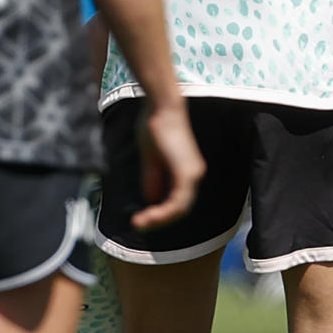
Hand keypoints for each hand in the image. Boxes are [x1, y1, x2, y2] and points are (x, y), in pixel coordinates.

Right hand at [132, 101, 204, 230]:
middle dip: (159, 220)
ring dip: (160, 219)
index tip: (140, 219)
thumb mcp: (150, 158)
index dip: (160, 214)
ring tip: (140, 223)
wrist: (161, 107)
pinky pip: (178, 202)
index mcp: (186, 171)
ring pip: (180, 209)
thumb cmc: (154, 126)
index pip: (177, 202)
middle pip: (180, 209)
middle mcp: (194, 174)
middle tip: (138, 225)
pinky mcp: (187, 172)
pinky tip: (148, 216)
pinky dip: (163, 213)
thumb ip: (152, 179)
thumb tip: (151, 200)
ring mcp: (193, 174)